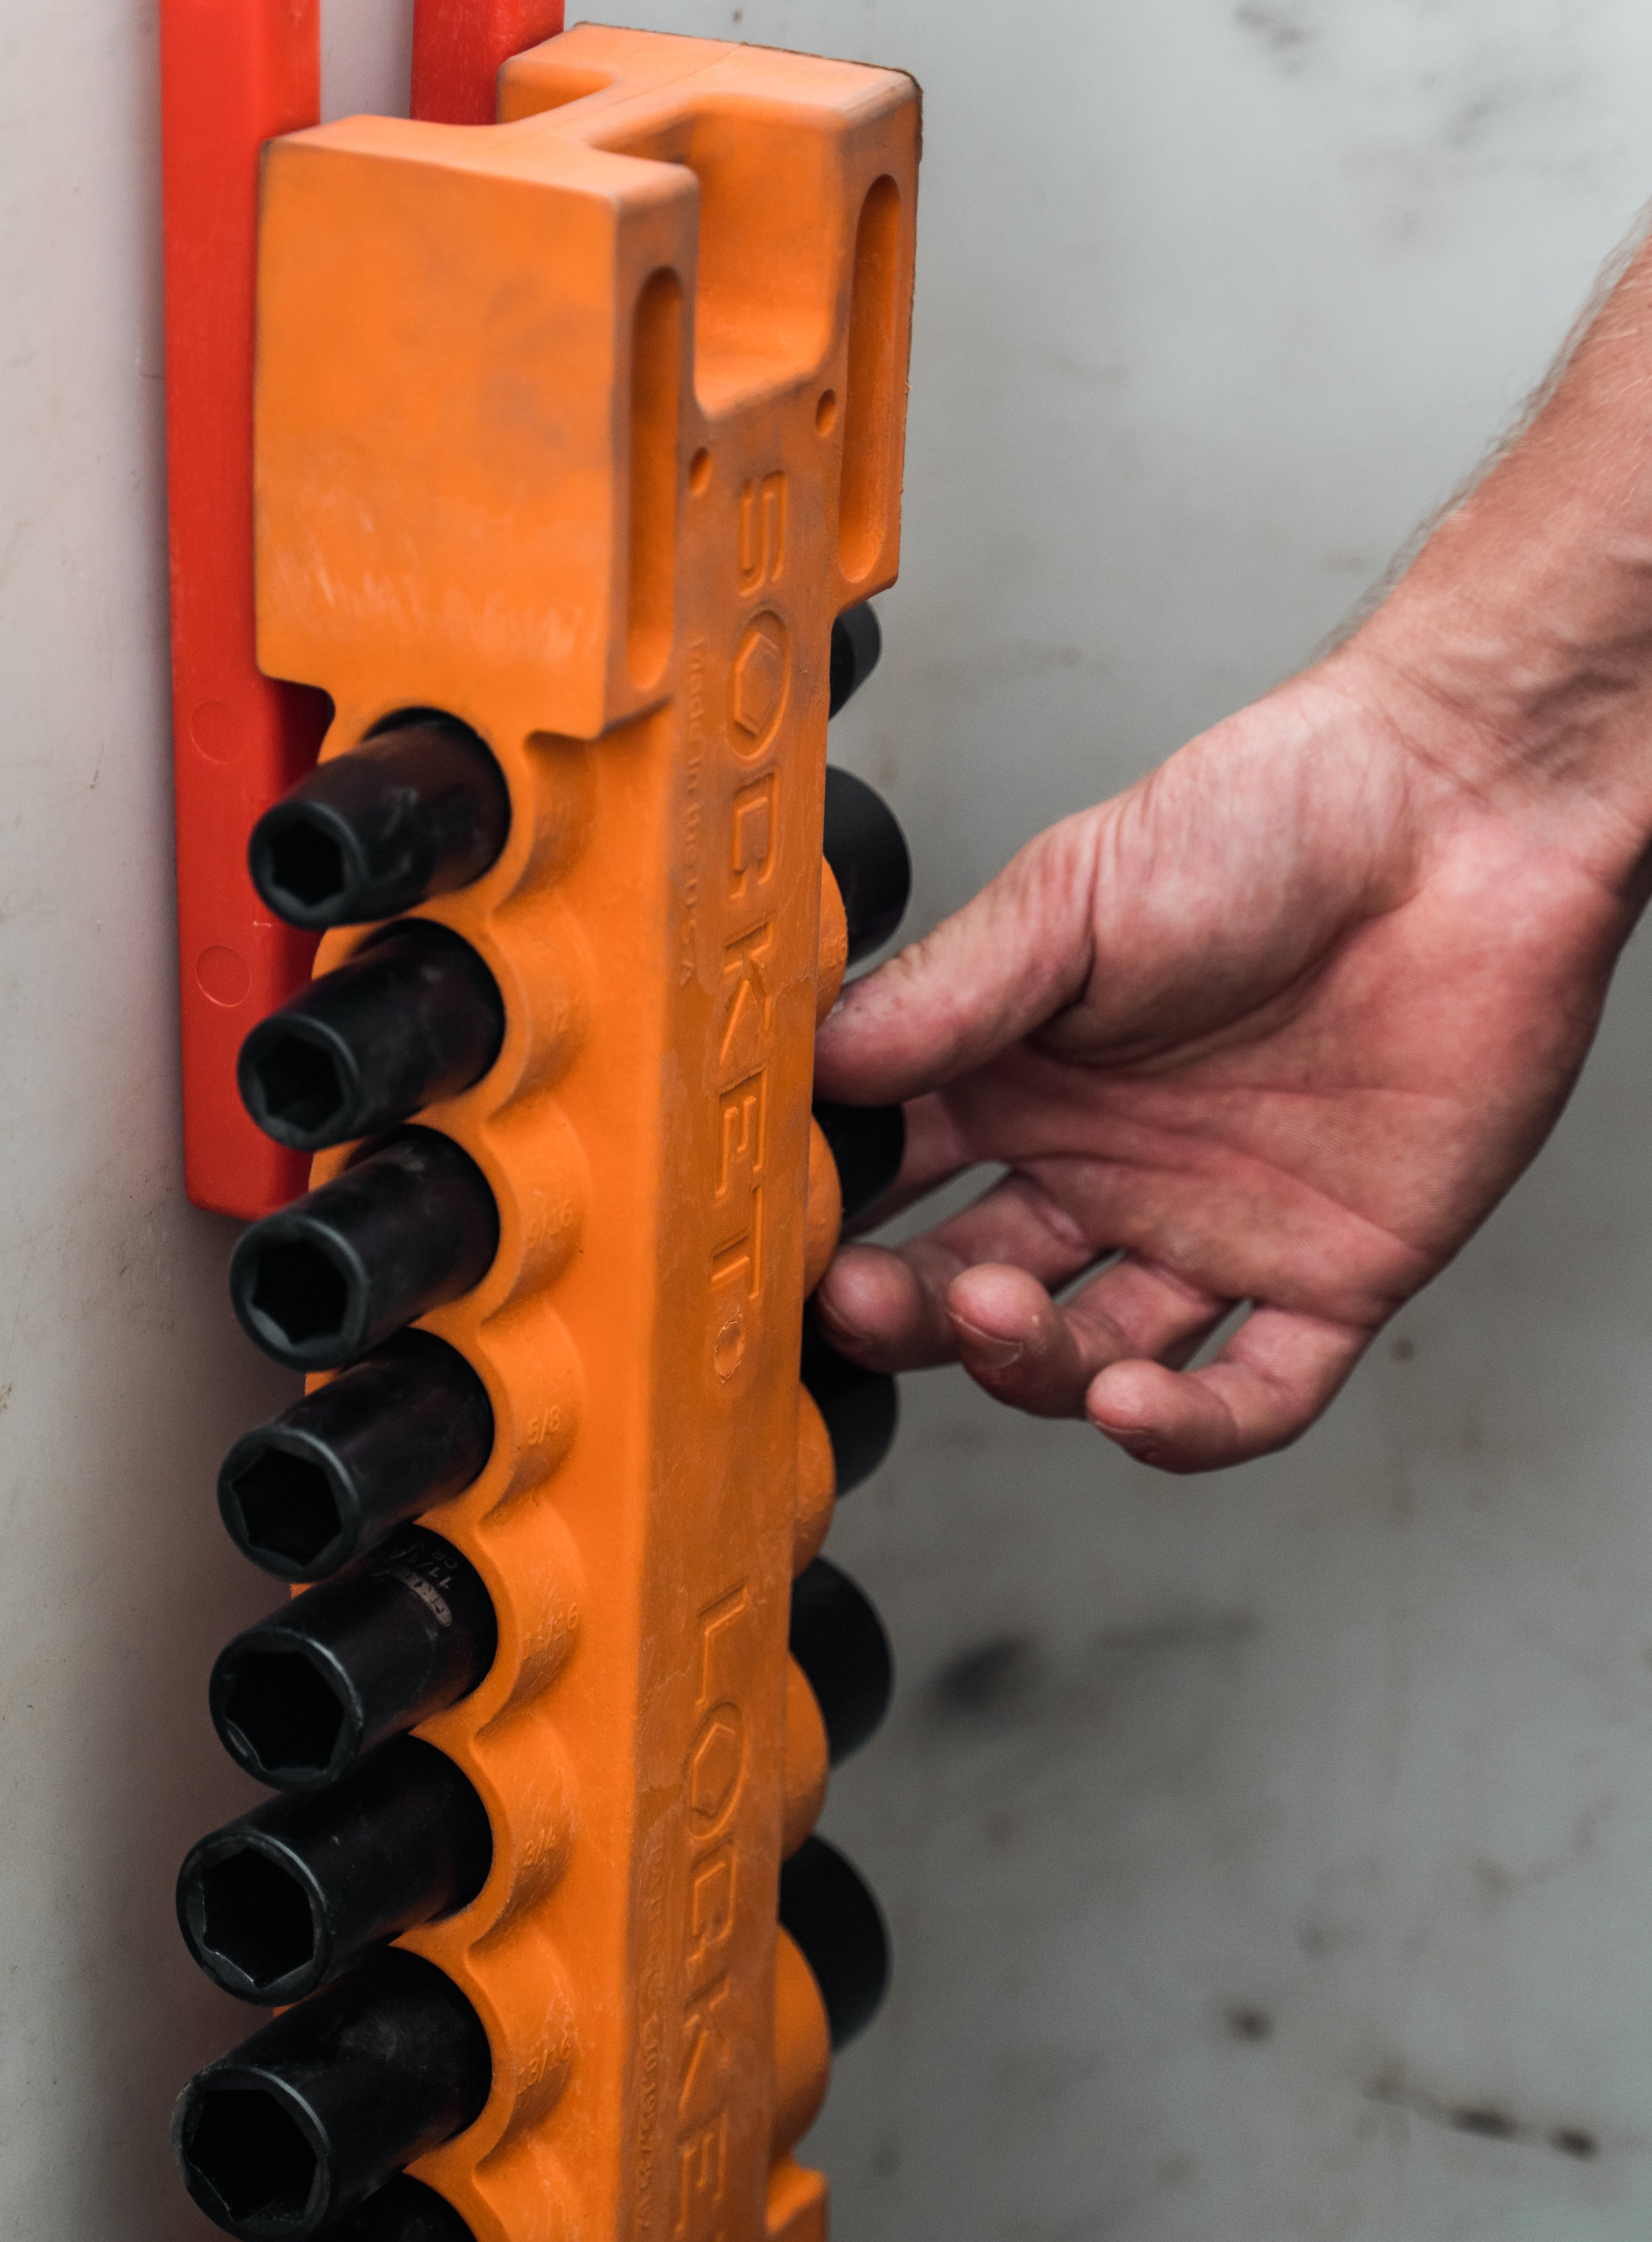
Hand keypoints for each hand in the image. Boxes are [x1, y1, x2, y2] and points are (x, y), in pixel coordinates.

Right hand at [812, 648, 1644, 1469]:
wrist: (1459, 812)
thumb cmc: (1270, 818)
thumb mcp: (1071, 895)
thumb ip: (947, 993)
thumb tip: (812, 1067)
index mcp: (1027, 1082)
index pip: (898, 1186)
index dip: (837, 1226)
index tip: (782, 1241)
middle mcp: (1108, 1170)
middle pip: (977, 1296)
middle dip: (913, 1316)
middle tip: (870, 1295)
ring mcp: (1216, 1231)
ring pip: (1095, 1357)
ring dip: (1031, 1368)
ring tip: (1000, 1318)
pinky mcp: (1334, 1278)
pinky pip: (1257, 1395)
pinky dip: (1190, 1429)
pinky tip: (1131, 1409)